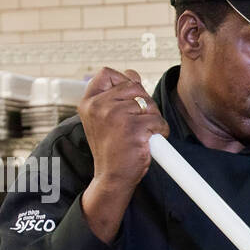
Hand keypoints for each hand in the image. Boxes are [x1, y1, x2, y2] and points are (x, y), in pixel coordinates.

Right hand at [78, 67, 169, 191]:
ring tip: (141, 133)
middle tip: (137, 122)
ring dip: (153, 118)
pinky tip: (148, 141)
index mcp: (89, 102)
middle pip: (134, 86)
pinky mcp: (134, 129)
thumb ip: (116, 95)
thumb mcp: (105, 117)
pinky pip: (158, 121)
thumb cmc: (112, 148)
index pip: (107, 73)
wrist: (112, 177)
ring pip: (149, 103)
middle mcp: (99, 106)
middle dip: (143, 102)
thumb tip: (133, 75)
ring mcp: (115, 116)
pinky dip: (161, 131)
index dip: (123, 80)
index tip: (128, 98)